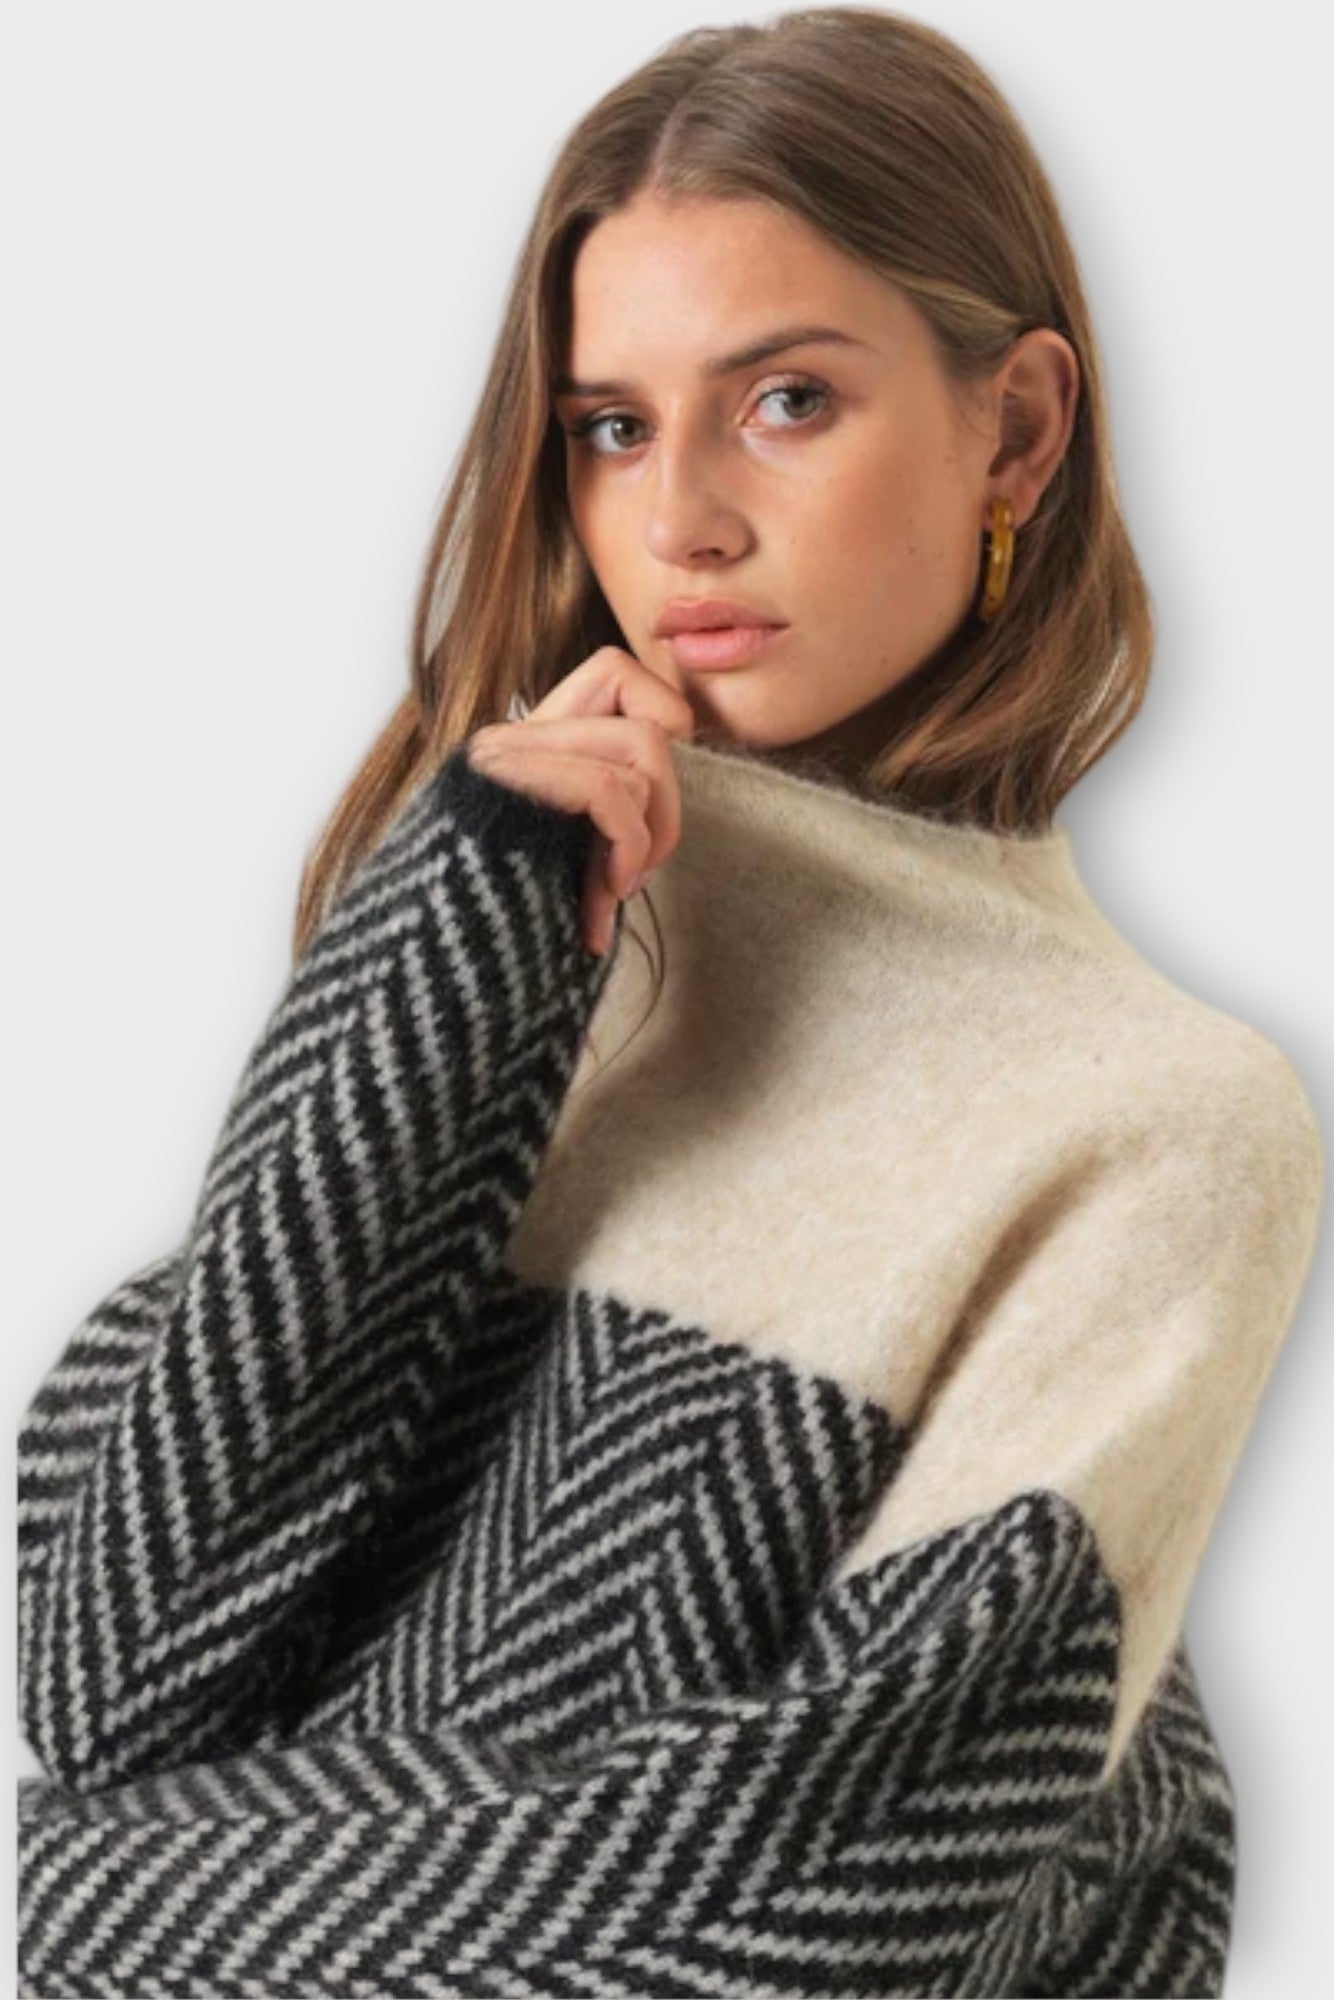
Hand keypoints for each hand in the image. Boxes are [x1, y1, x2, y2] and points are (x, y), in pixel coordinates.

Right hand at [464, 646, 696, 955]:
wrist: (429, 969)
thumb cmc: (502, 933)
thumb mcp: (568, 864)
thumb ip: (607, 819)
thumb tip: (669, 809)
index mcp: (530, 748)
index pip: (616, 672)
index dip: (662, 721)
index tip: (652, 810)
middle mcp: (515, 738)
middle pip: (649, 719)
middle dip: (669, 804)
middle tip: (636, 874)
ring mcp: (507, 754)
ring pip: (643, 747)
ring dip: (651, 833)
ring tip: (615, 891)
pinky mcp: (503, 780)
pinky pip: (611, 788)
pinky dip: (629, 847)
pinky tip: (603, 900)